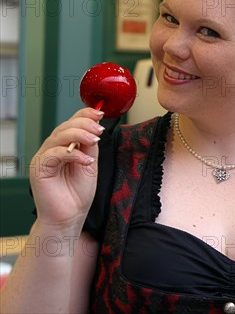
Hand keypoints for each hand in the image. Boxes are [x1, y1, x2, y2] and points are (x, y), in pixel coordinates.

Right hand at [29, 108, 104, 228]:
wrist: (69, 217)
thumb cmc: (78, 193)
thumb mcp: (90, 164)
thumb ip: (90, 147)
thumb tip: (96, 128)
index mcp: (63, 146)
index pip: (71, 123)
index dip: (84, 114)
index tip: (100, 113)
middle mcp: (51, 149)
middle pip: (65, 127)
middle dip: (84, 124)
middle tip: (100, 129)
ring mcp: (43, 158)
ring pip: (58, 136)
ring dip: (79, 135)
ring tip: (95, 140)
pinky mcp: (39, 169)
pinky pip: (54, 154)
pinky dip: (72, 154)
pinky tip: (86, 160)